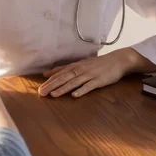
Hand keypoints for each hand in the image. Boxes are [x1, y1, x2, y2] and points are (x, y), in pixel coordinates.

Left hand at [38, 48, 153, 97]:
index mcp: (74, 66)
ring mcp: (90, 75)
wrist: (117, 60)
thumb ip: (62, 69)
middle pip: (64, 78)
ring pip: (74, 82)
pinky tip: (74, 95)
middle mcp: (80, 69)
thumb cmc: (96, 64)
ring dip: (63, 89)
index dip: (49, 82)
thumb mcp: (78, 64)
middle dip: (52, 86)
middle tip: (41, 93)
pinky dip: (81, 90)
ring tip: (53, 95)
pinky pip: (89, 86)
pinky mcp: (99, 81)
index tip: (38, 89)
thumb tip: (46, 74)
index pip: (59, 74)